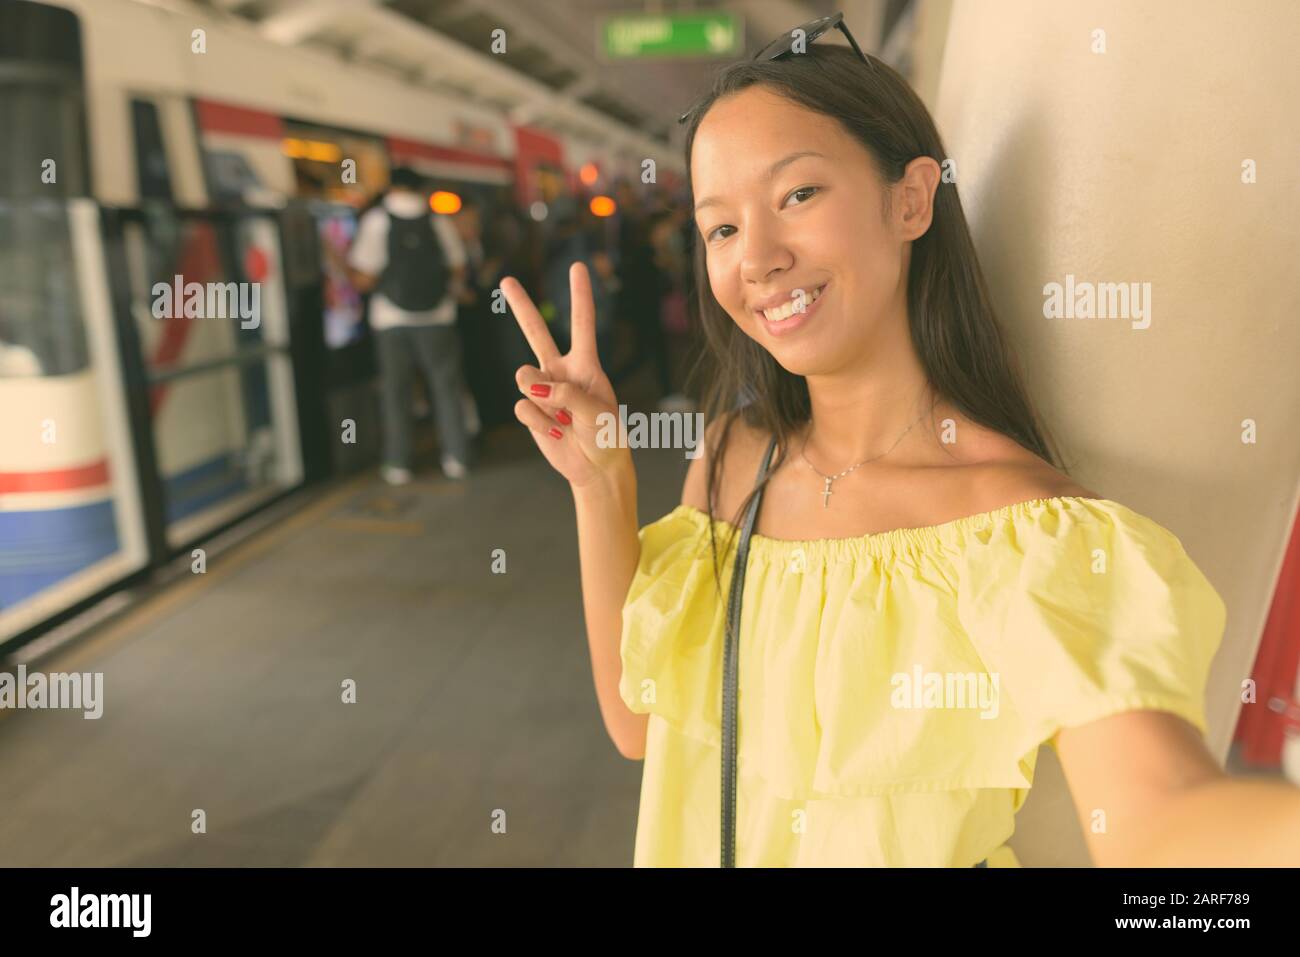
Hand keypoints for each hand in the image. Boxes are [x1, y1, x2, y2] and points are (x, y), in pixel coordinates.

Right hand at [502, 262, 629, 489]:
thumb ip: (568, 394)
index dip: (579, 295)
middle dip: (521, 306)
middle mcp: (561, 372)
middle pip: (536, 332)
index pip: (582, 324)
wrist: (595, 467)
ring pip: (524, 376)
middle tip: (506, 280)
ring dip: (540, 397)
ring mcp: (543, 390)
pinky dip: (539, 422)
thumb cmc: (606, 436)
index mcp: (586, 365)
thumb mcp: (597, 413)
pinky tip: (555, 431)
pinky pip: (523, 407)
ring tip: (561, 417)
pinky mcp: (530, 410)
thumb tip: (532, 383)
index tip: (577, 267)